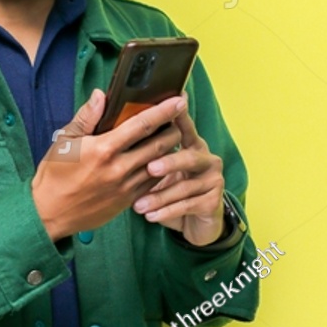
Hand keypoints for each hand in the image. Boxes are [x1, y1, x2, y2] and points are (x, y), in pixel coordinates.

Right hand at [30, 89, 186, 242]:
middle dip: (174, 129)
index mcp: (104, 149)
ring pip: (161, 165)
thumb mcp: (65, 140)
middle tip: (179, 118)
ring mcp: (126, 187)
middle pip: (159, 145)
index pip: (142, 125)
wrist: (49, 213)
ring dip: (170, 150)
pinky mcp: (128, 201)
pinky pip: (153, 182)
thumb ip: (87, 116)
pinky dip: (161, 169)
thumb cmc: (54, 174)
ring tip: (172, 136)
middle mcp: (119, 168)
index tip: (179, 100)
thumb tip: (101, 95)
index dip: (164, 111)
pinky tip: (160, 160)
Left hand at [129, 103, 225, 246]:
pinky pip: (189, 205)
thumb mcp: (153, 170)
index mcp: (191, 145)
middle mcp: (206, 158)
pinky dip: (167, 211)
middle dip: (170, 162)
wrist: (193, 224)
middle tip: (150, 168)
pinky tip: (150, 216)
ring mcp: (213, 180)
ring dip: (160, 196)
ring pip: (186, 185)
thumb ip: (138, 147)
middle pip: (189, 157)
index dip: (179, 116)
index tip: (174, 103)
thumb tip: (113, 117)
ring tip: (138, 205)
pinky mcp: (213, 201)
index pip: (184, 127)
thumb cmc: (167, 189)